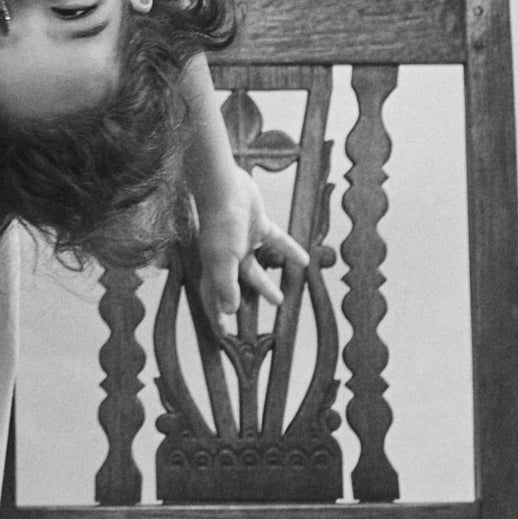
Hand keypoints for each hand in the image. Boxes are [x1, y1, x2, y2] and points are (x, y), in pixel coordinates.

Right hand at [193, 168, 309, 334]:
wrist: (224, 186)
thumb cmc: (220, 223)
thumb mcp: (223, 259)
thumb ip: (225, 285)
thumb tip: (229, 310)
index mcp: (215, 265)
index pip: (213, 295)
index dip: (217, 314)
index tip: (223, 332)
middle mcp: (227, 256)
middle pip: (236, 284)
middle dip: (244, 302)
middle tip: (252, 321)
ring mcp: (242, 240)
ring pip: (255, 267)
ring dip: (266, 282)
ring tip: (279, 299)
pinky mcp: (257, 225)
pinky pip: (275, 242)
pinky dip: (288, 251)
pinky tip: (304, 260)